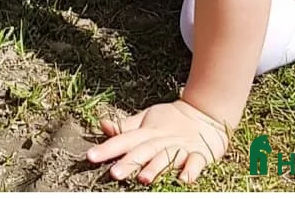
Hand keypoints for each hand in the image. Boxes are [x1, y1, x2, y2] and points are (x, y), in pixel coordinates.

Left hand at [87, 98, 229, 185]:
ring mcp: (180, 147)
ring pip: (166, 158)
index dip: (107, 148)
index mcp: (146, 132)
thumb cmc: (169, 121)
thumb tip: (101, 124)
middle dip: (128, 162)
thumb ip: (125, 127)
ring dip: (155, 168)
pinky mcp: (199, 154)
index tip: (90, 157)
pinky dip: (191, 170)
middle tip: (114, 173)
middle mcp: (161, 140)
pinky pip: (195, 162)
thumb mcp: (145, 121)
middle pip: (143, 151)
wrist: (203, 115)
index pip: (123, 140)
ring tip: (143, 179)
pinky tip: (184, 179)